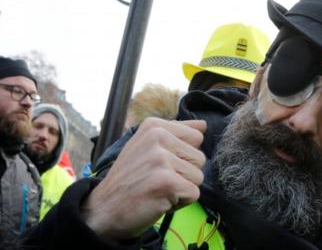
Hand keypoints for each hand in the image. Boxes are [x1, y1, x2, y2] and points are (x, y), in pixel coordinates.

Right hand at [81, 118, 206, 239]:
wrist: (103, 211)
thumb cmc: (129, 181)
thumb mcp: (147, 147)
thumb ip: (177, 134)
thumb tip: (203, 125)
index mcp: (154, 126)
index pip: (196, 136)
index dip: (182, 156)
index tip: (159, 165)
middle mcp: (157, 137)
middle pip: (199, 158)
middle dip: (183, 174)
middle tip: (157, 180)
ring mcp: (161, 159)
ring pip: (198, 176)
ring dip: (181, 189)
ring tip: (157, 189)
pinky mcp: (167, 181)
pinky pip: (194, 194)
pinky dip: (179, 203)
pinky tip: (158, 200)